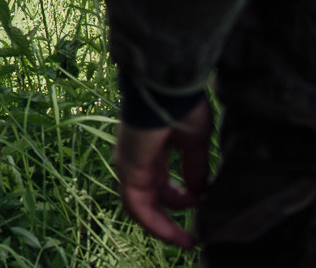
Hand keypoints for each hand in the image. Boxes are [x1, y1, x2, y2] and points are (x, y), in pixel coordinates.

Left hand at [112, 98, 212, 248]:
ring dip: (163, 226)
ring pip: (140, 205)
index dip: (179, 200)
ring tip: (185, 240)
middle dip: (170, 217)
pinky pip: (136, 205)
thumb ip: (195, 168)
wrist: (167, 89)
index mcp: (152, 149)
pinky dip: (154, 223)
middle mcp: (136, 157)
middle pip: (149, 196)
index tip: (201, 207)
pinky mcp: (128, 168)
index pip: (159, 182)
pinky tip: (176, 234)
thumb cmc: (181, 106)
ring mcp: (129, 163)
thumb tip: (200, 191)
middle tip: (192, 234)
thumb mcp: (194, 143)